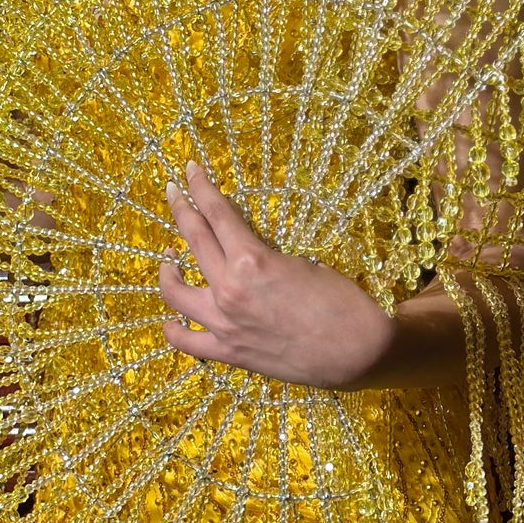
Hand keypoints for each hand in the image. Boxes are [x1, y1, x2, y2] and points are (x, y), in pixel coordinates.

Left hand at [159, 162, 397, 388]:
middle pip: (192, 239)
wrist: (357, 353)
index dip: (200, 186)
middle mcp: (229, 289)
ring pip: (174, 292)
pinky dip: (174, 330)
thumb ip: (265, 256)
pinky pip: (186, 342)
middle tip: (172, 191)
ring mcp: (224, 323)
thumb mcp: (304, 262)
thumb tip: (248, 252)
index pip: (216, 212)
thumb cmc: (342, 302)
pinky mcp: (228, 352)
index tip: (190, 169)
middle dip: (180, 208)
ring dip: (166, 269)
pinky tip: (171, 320)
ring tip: (167, 257)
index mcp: (251, 260)